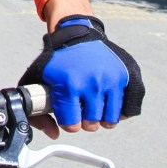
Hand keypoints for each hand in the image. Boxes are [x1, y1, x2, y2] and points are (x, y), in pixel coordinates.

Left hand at [19, 15, 143, 137]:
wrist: (78, 34)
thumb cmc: (58, 60)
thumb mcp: (38, 79)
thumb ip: (37, 111)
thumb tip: (54, 134)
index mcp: (69, 85)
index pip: (72, 124)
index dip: (69, 122)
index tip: (69, 116)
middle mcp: (93, 83)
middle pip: (92, 124)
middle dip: (85, 120)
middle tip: (82, 108)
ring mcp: (112, 80)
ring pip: (110, 120)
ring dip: (101, 117)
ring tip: (94, 106)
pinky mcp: (126, 76)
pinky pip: (128, 109)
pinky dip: (120, 111)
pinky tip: (109, 103)